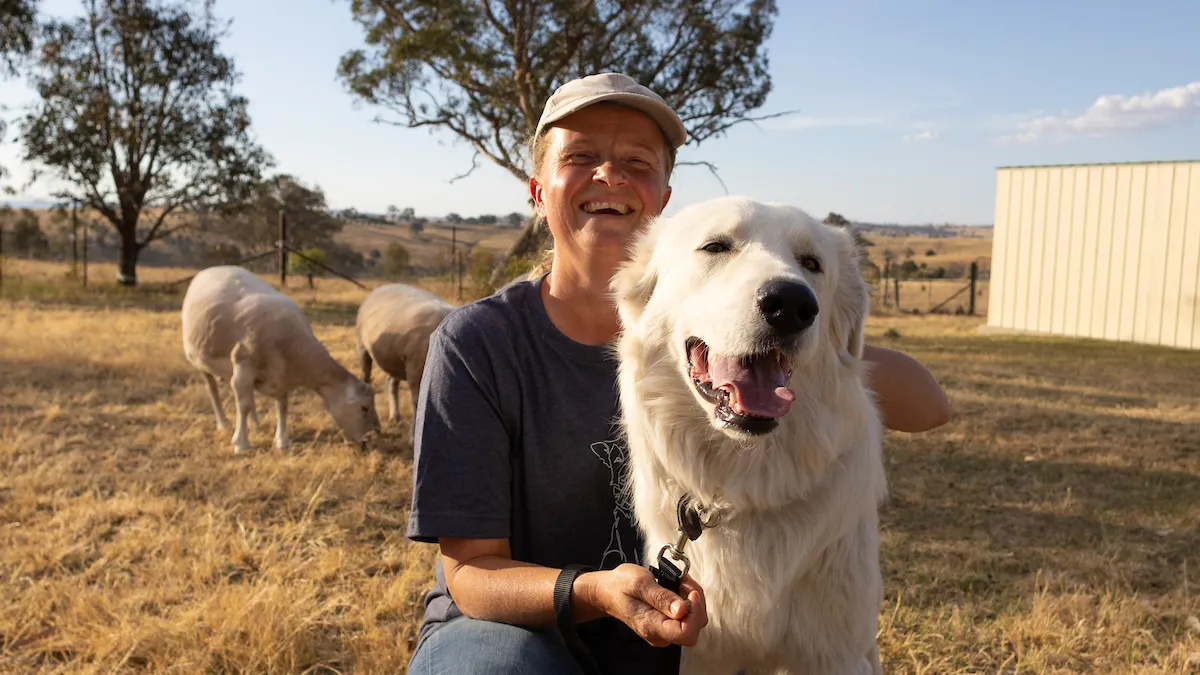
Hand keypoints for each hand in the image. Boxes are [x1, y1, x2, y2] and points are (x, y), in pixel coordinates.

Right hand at [577, 563, 708, 646]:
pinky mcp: (668, 624)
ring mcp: (665, 631)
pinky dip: (690, 601)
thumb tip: (682, 610)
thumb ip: (661, 597)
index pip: (686, 633)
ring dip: (694, 599)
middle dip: (696, 603)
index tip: (690, 592)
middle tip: (684, 582)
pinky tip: (680, 588)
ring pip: (695, 621)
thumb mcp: (639, 583)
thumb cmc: (621, 585)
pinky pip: (689, 617)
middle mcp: (660, 634)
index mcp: (651, 625)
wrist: (608, 592)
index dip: (695, 612)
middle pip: (694, 627)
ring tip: (681, 582)